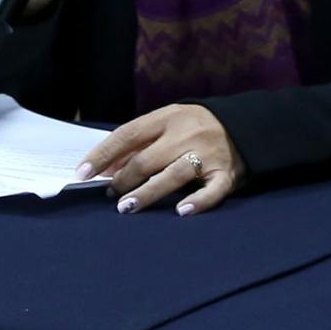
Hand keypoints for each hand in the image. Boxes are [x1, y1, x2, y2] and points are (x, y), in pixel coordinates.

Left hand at [81, 104, 243, 216]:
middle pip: (148, 158)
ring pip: (174, 174)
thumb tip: (107, 167)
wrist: (248, 125)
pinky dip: (198, 202)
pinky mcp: (227, 174)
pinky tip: (181, 212)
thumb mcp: (169, 124)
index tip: (83, 173)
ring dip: (148, 192)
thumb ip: (140, 142)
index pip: (128, 134)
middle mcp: (187, 134)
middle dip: (124, 178)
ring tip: (127, 207)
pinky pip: (212, 191)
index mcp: (168, 117)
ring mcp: (208, 155)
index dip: (103, 154)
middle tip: (110, 194)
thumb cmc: (197, 127)